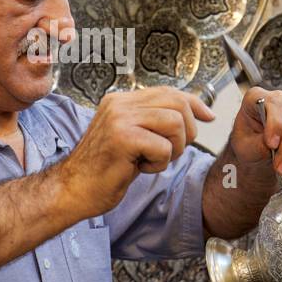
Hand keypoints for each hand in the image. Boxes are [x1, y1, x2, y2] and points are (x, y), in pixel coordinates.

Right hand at [57, 87, 215, 216]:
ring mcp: (119, 119)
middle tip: (171, 152)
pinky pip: (164, 147)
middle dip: (186, 132)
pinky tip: (139, 168)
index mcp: (121, 101)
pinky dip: (159, 163)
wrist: (73, 190)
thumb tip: (193, 113)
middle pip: (177, 104)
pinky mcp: (123, 138)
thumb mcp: (131, 138)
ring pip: (175, 123)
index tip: (208, 116)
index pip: (169, 91)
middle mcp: (119, 104)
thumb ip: (153, 122)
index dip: (194, 103)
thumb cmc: (103, 170)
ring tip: (152, 160)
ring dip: (173, 149)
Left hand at [228, 87, 281, 184]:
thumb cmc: (247, 141)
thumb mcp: (243, 146)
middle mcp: (279, 99)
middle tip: (280, 169)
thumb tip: (272, 147)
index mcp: (257, 97)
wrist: (256, 149)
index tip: (271, 144)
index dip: (275, 124)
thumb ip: (256, 144)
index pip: (272, 104)